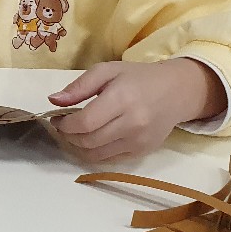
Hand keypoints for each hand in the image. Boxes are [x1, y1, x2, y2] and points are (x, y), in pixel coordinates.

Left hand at [50, 59, 226, 161]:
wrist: (176, 91)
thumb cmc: (138, 77)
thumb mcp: (107, 71)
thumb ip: (79, 86)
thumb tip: (54, 101)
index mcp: (122, 100)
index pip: (85, 123)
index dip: (65, 124)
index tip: (56, 117)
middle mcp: (132, 124)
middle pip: (88, 141)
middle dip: (68, 135)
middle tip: (62, 124)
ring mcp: (139, 142)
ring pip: (97, 154)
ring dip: (78, 146)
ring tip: (74, 133)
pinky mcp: (143, 152)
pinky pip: (110, 160)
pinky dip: (94, 153)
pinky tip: (91, 140)